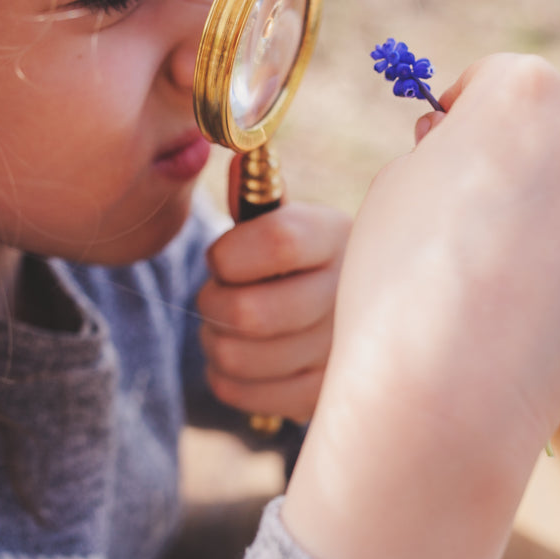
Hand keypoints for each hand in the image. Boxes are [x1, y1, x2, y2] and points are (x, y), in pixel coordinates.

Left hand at [195, 201, 350, 423]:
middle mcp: (346, 297)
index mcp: (335, 238)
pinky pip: (241, 393)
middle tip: (218, 295)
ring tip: (228, 326)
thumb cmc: (292, 258)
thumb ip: (253, 196)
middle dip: (213, 303)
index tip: (221, 259)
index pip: (279, 244)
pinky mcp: (317, 397)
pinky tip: (240, 355)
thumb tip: (236, 161)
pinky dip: (223, 375)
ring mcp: (336, 354)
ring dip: (214, 340)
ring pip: (237, 357)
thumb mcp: (280, 219)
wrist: (336, 312)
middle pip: (250, 314)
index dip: (229, 256)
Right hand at [283, 54, 559, 558]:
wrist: (447, 385)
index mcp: (524, 86)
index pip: (503, 86)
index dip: (474, 128)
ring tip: (525, 289)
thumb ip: (447, 147)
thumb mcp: (396, 184)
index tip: (458, 167)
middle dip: (536, 171)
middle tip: (494, 239)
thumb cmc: (399, 281)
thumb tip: (470, 142)